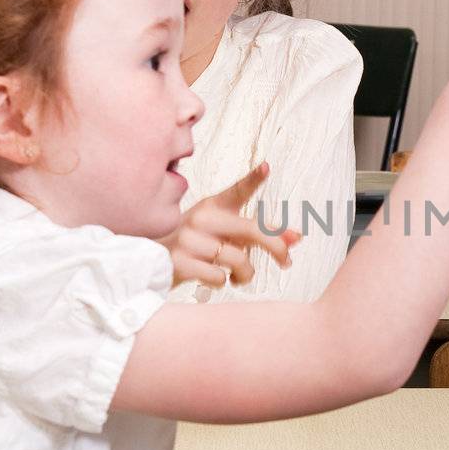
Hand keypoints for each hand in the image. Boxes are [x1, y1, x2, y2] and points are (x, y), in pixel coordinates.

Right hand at [161, 162, 299, 288]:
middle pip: (250, 230)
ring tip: (239, 277)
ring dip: (246, 274)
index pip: (236, 192)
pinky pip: (219, 276)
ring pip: (238, 260)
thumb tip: (297, 237)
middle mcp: (201, 218)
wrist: (151, 261)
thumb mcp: (226, 235)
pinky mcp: (180, 262)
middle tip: (288, 262)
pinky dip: (223, 282)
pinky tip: (213, 278)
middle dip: (276, 247)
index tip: (267, 167)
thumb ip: (260, 236)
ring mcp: (188, 239)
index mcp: (212, 207)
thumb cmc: (197, 247)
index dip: (253, 179)